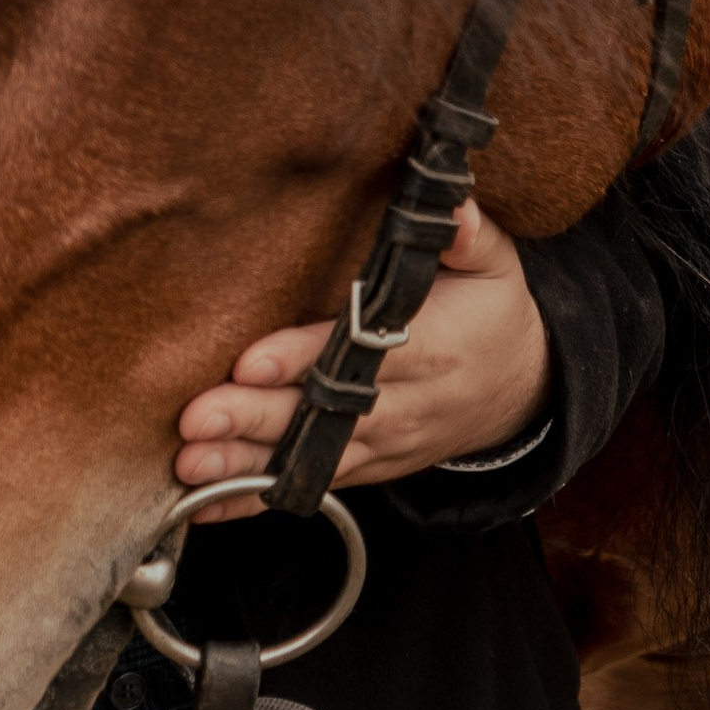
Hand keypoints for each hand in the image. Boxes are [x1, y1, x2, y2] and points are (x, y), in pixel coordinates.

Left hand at [174, 200, 548, 523]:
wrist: (521, 389)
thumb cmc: (491, 315)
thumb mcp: (496, 269)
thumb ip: (468, 237)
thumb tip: (453, 207)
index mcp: (434, 348)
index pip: (361, 354)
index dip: (304, 359)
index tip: (251, 362)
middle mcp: (406, 405)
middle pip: (324, 417)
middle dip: (257, 418)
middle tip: (197, 418)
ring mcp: (385, 444)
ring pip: (310, 459)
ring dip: (245, 465)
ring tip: (189, 464)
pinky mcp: (368, 467)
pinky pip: (310, 486)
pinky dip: (254, 498)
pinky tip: (204, 502)